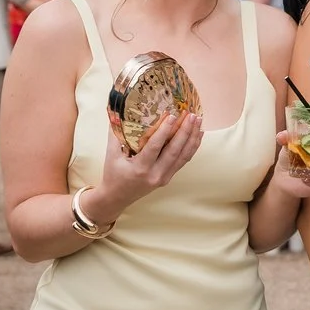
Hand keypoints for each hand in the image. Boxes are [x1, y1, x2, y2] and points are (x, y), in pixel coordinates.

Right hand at [84, 111, 206, 222]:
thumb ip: (114, 133)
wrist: (116, 198)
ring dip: (192, 138)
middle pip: (175, 151)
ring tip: (199, 121)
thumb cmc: (112, 174)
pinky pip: (183, 161)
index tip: (173, 116)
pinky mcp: (168, 178)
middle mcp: (155, 174)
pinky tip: (197, 135)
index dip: (164, 131)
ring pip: (183, 157)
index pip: (155, 147)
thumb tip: (117, 111)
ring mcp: (164, 178)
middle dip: (185, 132)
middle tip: (192, 115)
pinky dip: (192, 147)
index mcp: (140, 168)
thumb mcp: (110, 155)